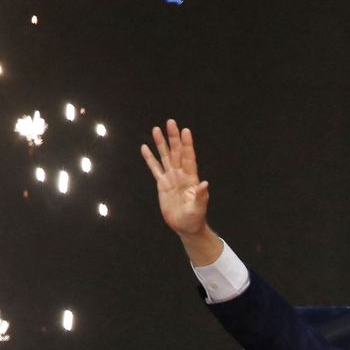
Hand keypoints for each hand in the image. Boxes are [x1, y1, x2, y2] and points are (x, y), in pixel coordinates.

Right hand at [140, 119, 220, 262]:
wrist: (185, 227)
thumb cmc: (194, 219)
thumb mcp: (198, 208)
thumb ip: (201, 196)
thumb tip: (205, 184)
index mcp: (191, 179)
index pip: (189, 158)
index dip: (187, 144)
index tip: (185, 130)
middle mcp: (181, 175)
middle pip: (176, 153)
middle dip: (173, 138)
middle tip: (170, 122)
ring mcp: (171, 178)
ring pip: (165, 157)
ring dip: (161, 144)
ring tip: (156, 129)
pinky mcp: (162, 185)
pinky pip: (155, 169)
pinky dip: (150, 159)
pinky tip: (145, 148)